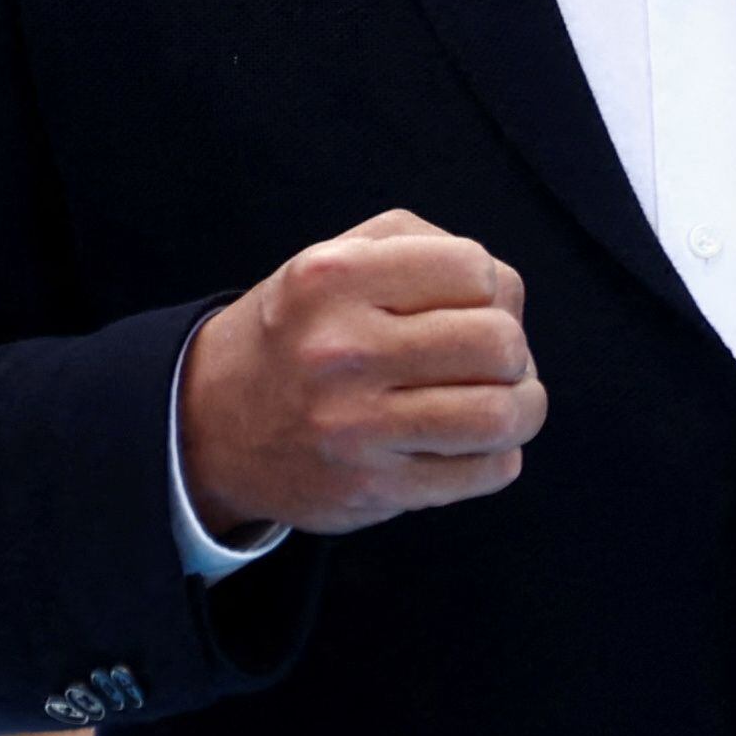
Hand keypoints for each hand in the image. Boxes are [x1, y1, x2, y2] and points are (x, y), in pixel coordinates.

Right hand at [178, 210, 543, 539]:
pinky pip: (485, 473)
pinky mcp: (372, 489)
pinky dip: (499, 456)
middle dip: (511, 349)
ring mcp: (356, 428)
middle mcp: (342, 350)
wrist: (213, 422)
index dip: (490, 287)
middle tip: (490, 359)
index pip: (475, 269)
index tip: (468, 306)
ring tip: (506, 401)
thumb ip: (422, 246)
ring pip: (501, 415)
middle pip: (498, 343)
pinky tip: (472, 442)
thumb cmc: (299, 330)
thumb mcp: (334, 256)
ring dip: (522, 406)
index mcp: (335, 278)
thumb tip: (505, 293)